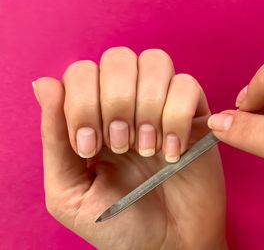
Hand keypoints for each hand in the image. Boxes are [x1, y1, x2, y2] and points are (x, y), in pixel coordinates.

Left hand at [33, 47, 225, 248]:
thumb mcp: (70, 192)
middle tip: (120, 145)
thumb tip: (44, 83)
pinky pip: (188, 85)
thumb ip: (54, 140)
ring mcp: (164, 105)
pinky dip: (177, 117)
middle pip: (118, 57)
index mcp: (93, 116)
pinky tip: (172, 152)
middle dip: (115, 100)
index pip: (82, 71)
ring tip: (147, 149)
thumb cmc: (118, 224)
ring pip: (155, 61)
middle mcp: (128, 103)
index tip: (90, 147)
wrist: (168, 247)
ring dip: (148, 105)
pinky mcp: (196, 115)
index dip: (82, 101)